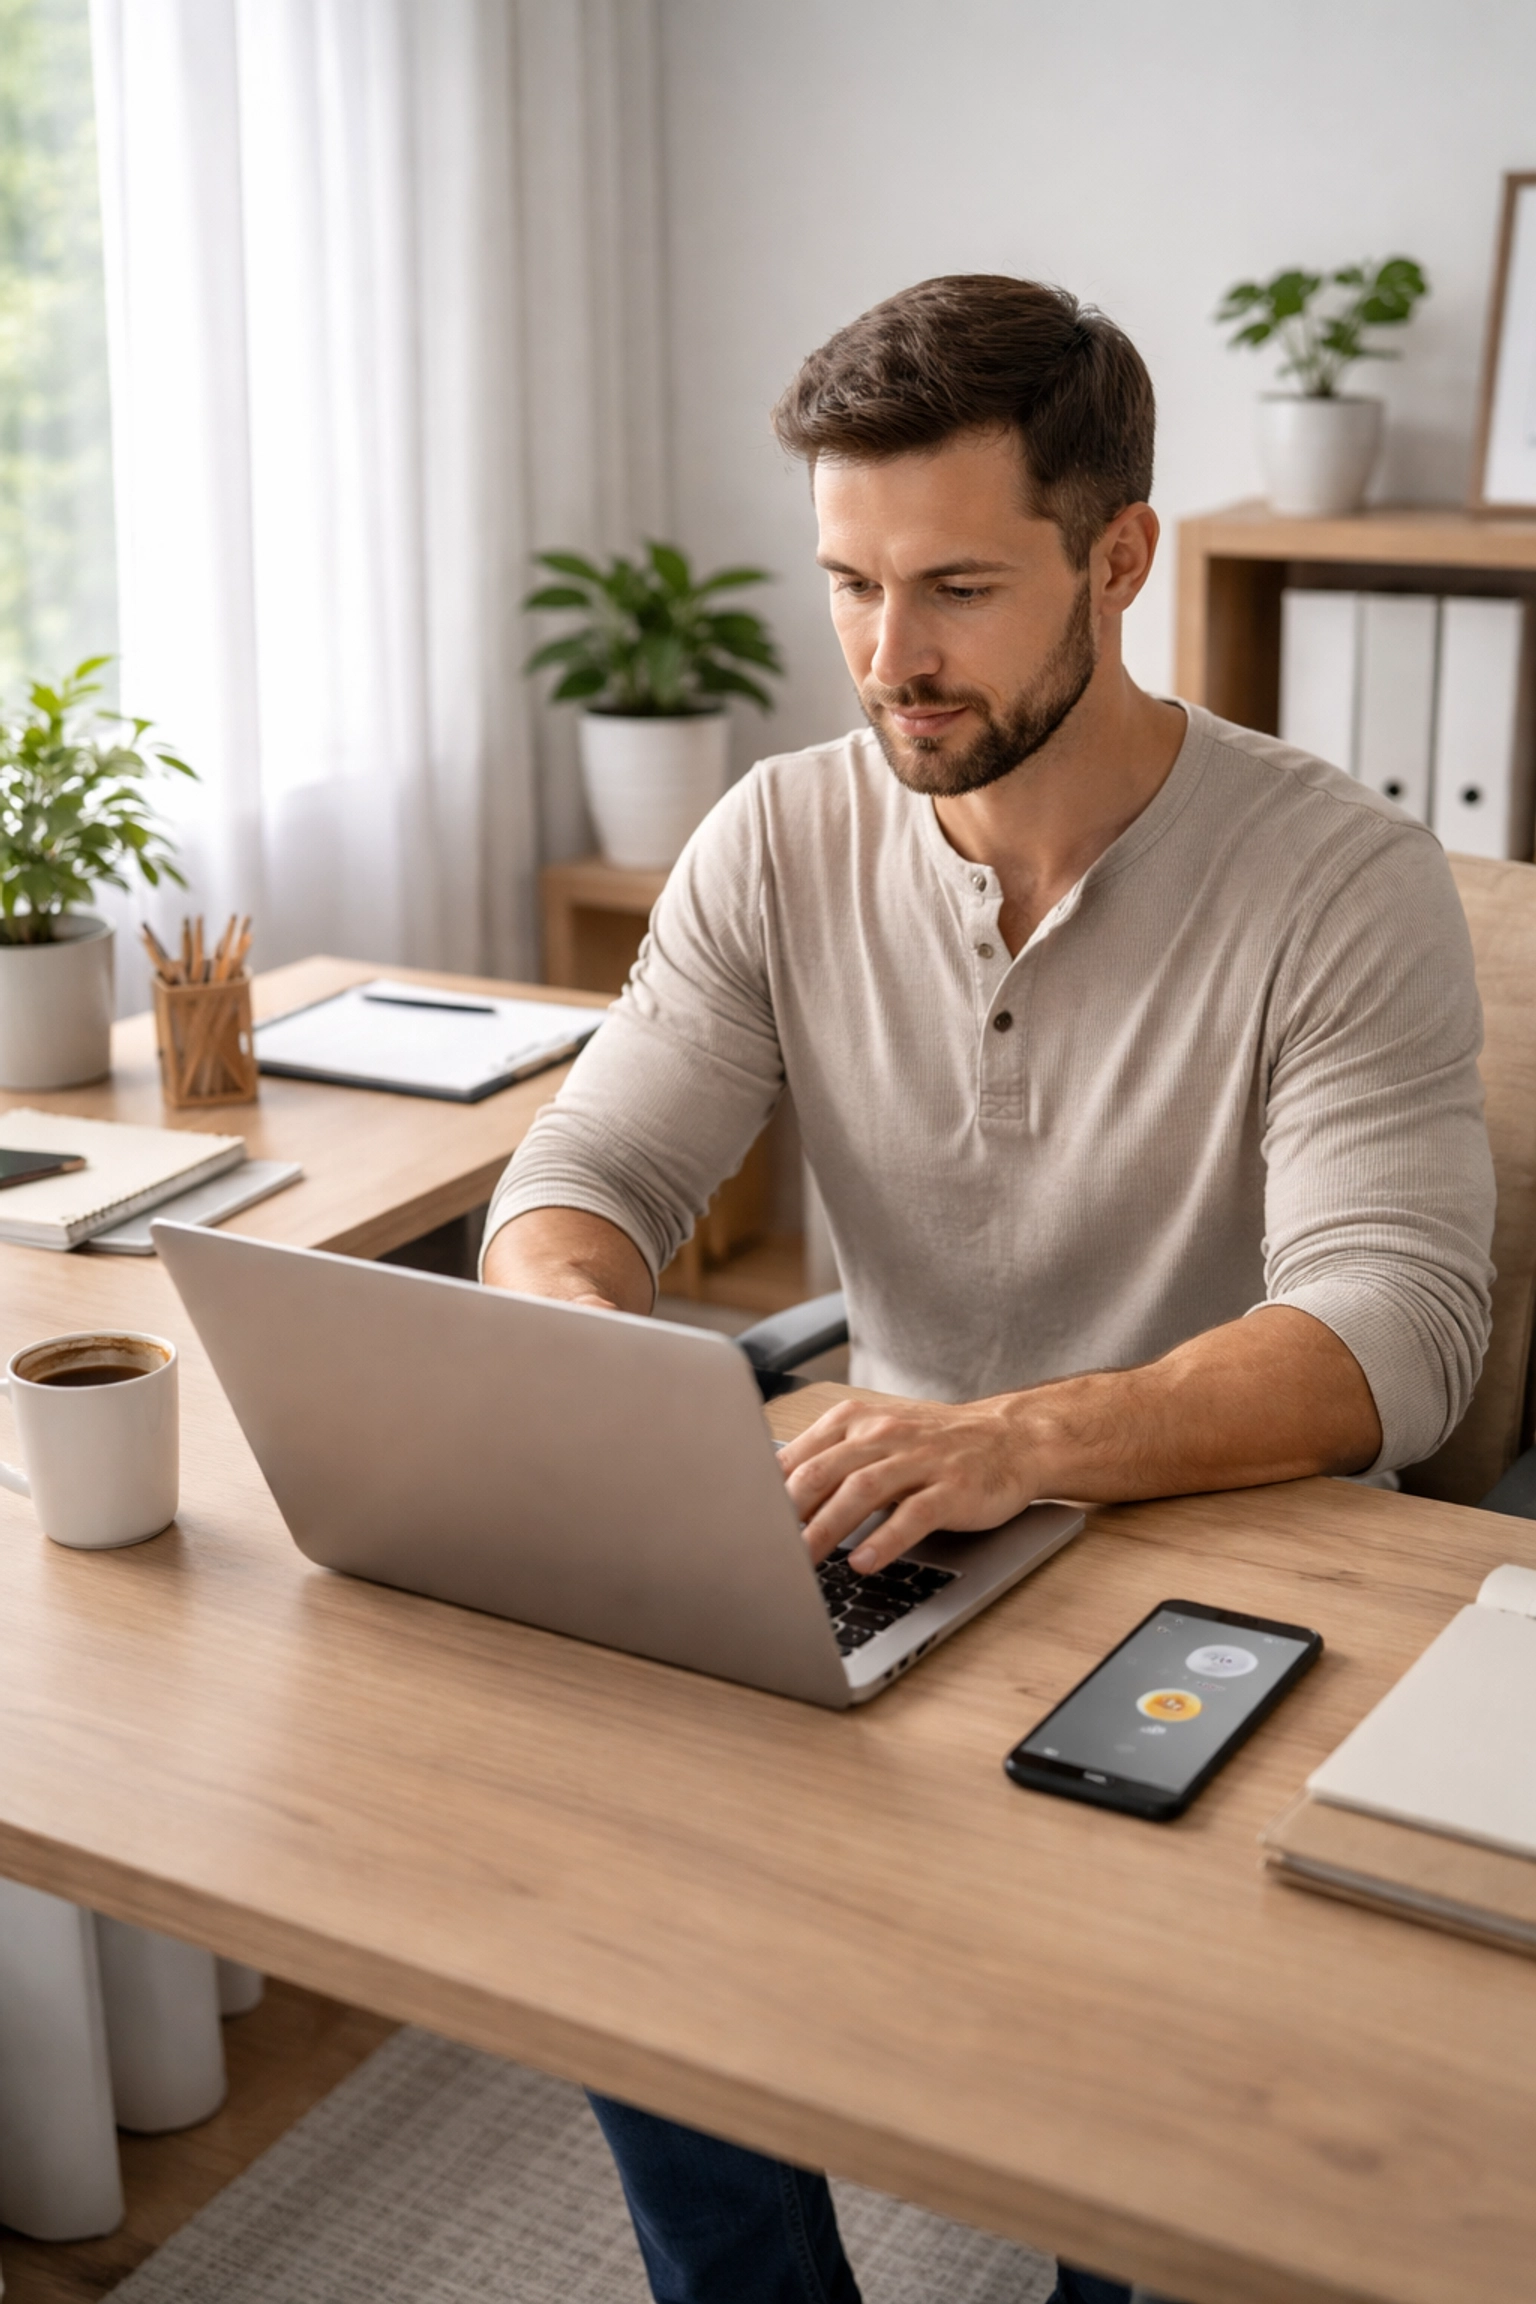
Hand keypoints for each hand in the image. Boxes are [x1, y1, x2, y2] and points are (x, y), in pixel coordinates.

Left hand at [778, 1394, 1040, 1571]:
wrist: (1012, 1438)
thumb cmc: (934, 1446)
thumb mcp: (876, 1440)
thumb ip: (828, 1462)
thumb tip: (769, 1503)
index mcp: (855, 1421)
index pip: (797, 1457)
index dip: (764, 1494)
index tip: (741, 1526)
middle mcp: (883, 1435)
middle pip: (821, 1473)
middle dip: (786, 1515)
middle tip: (761, 1552)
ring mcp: (919, 1460)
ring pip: (860, 1492)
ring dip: (825, 1529)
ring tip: (800, 1563)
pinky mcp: (952, 1487)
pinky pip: (913, 1514)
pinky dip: (884, 1539)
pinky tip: (862, 1562)